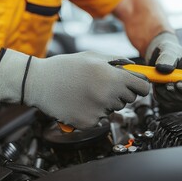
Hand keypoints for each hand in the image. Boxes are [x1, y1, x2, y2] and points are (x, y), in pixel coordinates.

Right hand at [0, 49, 149, 128]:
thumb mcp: (92, 57)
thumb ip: (116, 61)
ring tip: (87, 92)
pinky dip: (93, 112)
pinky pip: (100, 119)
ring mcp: (98, 111)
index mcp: (111, 76)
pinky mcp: (89, 123)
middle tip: (103, 85)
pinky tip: (80, 102)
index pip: (142, 87)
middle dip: (121, 92)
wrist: (38, 83)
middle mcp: (108, 95)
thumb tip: (134, 67)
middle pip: (130, 99)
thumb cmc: (65, 67)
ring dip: (107, 102)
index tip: (137, 86)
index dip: (141, 86)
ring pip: (114, 109)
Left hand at [145, 32, 181, 108]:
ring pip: (176, 101)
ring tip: (159, 79)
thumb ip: (168, 58)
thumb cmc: (170, 52)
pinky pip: (165, 101)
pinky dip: (159, 94)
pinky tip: (157, 84)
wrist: (158, 57)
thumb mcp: (169, 50)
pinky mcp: (171, 98)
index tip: (178, 83)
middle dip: (176, 92)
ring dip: (165, 92)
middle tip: (166, 83)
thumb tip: (164, 68)